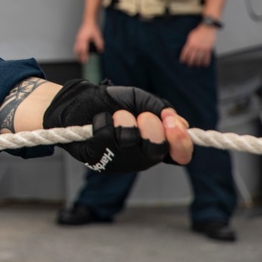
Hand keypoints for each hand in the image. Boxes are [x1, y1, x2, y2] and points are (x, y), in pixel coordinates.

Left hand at [43, 79, 192, 171]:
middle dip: (151, 128)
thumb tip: (179, 122)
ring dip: (123, 120)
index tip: (172, 123)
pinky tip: (100, 119)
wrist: (80, 101)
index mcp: (158, 143)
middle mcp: (142, 156)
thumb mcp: (140, 99)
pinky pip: (105, 139)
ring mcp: (121, 161)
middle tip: (142, 115)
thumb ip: (159, 109)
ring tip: (116, 114)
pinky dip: (103, 121)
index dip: (181, 142)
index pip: (181, 155)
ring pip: (130, 142)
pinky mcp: (99, 159)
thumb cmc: (112, 102)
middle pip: (157, 151)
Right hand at [73, 23, 102, 63]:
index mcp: (84, 40)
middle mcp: (79, 39)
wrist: (89, 21)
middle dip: (79, 56)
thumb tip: (101, 50)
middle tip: (81, 62)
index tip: (85, 61)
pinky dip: (76, 49)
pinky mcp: (78, 37)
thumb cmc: (92, 28)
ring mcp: (78, 38)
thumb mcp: (98, 36)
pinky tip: (78, 51)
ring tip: (78, 58)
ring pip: (76, 48)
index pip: (83, 50)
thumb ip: (99, 43)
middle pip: (78, 50)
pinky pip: (75, 45)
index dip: (84, 56)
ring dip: (77, 53)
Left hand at [180, 24, 215, 67]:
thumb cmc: (198, 31)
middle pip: (192, 56)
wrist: (207, 28)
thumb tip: (187, 48)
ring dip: (198, 63)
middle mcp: (196, 46)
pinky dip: (206, 61)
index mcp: (190, 43)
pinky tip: (205, 64)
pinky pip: (207, 56)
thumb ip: (189, 43)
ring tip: (196, 66)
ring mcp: (203, 47)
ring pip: (199, 57)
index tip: (182, 61)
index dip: (183, 57)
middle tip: (189, 65)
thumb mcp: (190, 36)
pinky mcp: (209, 48)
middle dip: (190, 62)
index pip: (185, 52)